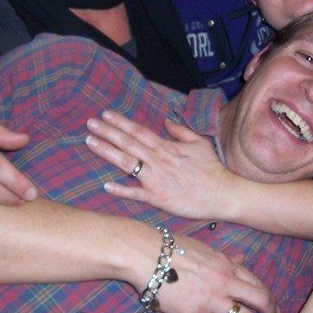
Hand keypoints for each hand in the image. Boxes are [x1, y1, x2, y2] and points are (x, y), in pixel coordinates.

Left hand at [85, 111, 235, 219]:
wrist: (222, 194)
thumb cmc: (212, 169)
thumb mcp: (198, 143)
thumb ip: (180, 131)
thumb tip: (166, 121)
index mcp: (166, 147)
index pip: (138, 131)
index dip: (120, 123)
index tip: (105, 115)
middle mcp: (158, 161)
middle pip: (128, 143)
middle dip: (107, 133)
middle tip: (90, 124)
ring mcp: (156, 180)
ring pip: (127, 164)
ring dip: (107, 152)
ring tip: (90, 142)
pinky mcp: (158, 198)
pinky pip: (136, 193)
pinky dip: (121, 189)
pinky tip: (106, 185)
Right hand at [143, 235, 277, 312]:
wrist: (148, 254)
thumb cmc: (173, 247)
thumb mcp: (204, 248)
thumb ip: (224, 257)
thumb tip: (241, 258)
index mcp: (226, 265)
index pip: (256, 281)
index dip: (266, 295)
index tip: (268, 303)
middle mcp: (225, 282)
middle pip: (260, 299)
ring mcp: (212, 300)